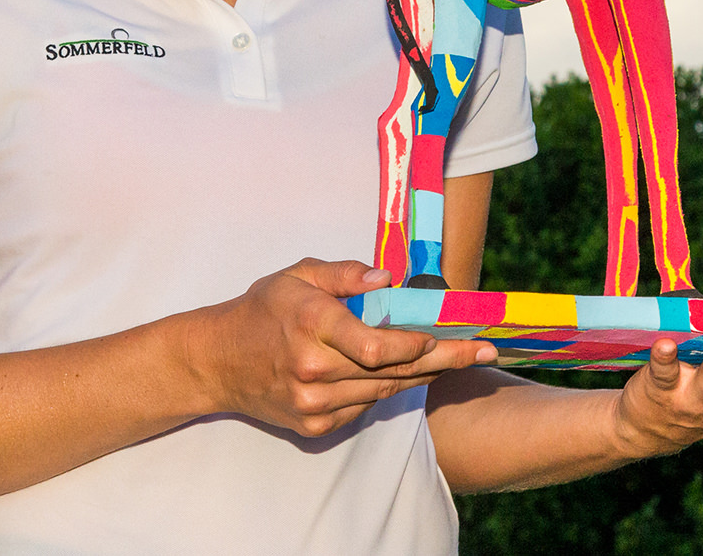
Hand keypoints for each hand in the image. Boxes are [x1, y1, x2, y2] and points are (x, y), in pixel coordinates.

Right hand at [186, 258, 495, 437]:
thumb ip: (345, 274)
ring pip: (385, 392)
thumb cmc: (263, 309)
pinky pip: (365, 407)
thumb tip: (387, 278)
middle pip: (394, 371)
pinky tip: (403, 374)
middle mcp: (315, 371)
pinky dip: (385, 389)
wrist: (217, 361)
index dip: (422, 344)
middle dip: (445, 361)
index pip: (380, 345)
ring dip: (422, 376)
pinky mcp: (315, 427)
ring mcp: (315, 405)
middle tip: (485, 352)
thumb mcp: (299, 275)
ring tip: (456, 359)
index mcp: (313, 325)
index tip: (456, 336)